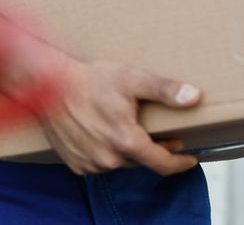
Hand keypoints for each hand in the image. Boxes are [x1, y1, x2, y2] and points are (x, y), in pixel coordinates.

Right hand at [30, 52, 201, 175]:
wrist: (49, 86)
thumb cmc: (91, 80)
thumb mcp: (133, 79)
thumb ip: (166, 90)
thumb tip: (195, 97)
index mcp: (126, 141)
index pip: (162, 164)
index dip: (180, 163)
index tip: (191, 158)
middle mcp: (108, 159)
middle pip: (142, 161)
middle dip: (156, 150)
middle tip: (165, 134)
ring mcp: (90, 164)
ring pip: (121, 162)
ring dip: (130, 150)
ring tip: (132, 129)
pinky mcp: (75, 164)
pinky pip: (101, 163)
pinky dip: (109, 152)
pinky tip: (107, 133)